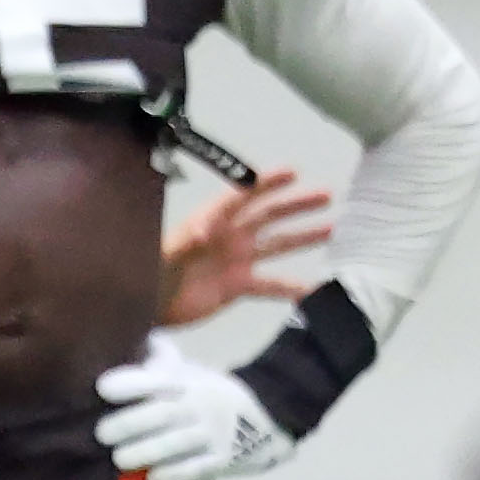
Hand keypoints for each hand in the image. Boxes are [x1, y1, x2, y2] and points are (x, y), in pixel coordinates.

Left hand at [94, 352, 292, 479]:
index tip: (103, 389)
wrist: (267, 415)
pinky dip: (173, 476)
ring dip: (144, 452)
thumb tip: (116, 371)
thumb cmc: (205, 395)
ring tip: (120, 459)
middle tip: (103, 434)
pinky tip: (152, 478)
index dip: (129, 383)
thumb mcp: (187, 373)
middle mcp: (201, 404)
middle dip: (128, 424)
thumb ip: (156, 370)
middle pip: (163, 413)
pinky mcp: (224, 459)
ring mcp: (214, 433)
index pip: (156, 378)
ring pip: (176, 444)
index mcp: (188, 380)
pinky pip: (197, 470)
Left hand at [157, 169, 333, 328]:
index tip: (292, 172)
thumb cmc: (150, 274)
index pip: (242, 197)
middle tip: (326, 195)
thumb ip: (185, 243)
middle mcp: (229, 237)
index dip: (266, 184)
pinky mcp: (238, 285)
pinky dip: (293, 288)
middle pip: (268, 216)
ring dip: (303, 237)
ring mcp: (236, 260)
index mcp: (210, 223)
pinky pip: (272, 285)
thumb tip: (203, 232)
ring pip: (277, 245)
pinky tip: (315, 289)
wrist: (147, 307)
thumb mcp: (166, 255)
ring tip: (333, 229)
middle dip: (296, 205)